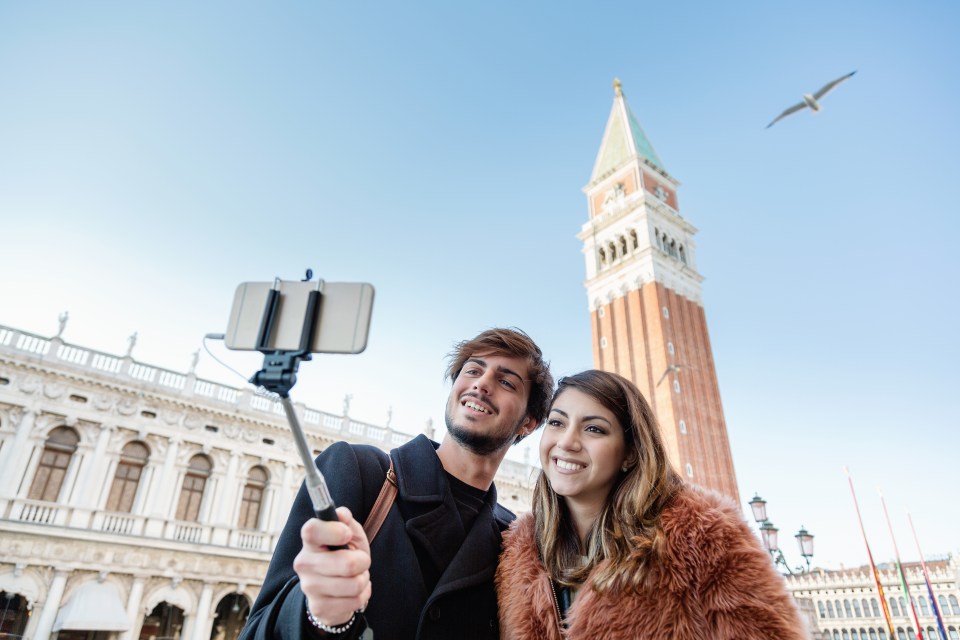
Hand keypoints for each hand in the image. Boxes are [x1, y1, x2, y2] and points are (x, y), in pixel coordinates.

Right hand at [295, 506, 371, 626]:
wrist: (334, 590)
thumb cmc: (343, 555)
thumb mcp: (349, 535)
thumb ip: (346, 521)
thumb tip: (342, 514)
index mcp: (310, 542)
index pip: (312, 530)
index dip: (334, 531)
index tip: (347, 534)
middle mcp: (304, 564)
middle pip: (347, 564)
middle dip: (363, 562)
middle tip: (359, 561)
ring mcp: (309, 588)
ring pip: (354, 584)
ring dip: (363, 580)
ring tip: (354, 577)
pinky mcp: (318, 608)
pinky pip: (356, 601)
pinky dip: (362, 595)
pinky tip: (351, 593)